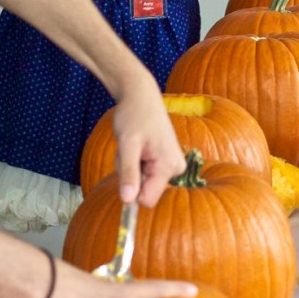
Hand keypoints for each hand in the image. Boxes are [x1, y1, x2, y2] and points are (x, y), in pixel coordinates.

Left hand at [110, 71, 185, 206]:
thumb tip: (127, 201)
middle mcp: (176, 168)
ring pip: (143, 182)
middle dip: (131, 175)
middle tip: (128, 152)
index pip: (147, 200)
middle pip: (144, 190)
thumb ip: (128, 173)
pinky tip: (137, 146)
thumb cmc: (134, 116)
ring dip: (131, 168)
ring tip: (132, 146)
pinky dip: (136, 163)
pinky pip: (146, 173)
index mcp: (169, 166)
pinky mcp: (167, 161)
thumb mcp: (128, 145)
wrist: (141, 96)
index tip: (122, 174)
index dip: (130, 192)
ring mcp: (173, 164)